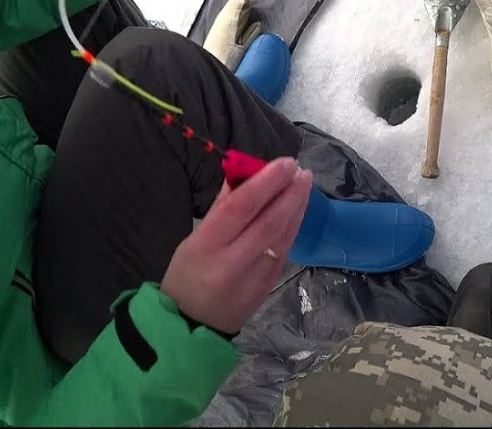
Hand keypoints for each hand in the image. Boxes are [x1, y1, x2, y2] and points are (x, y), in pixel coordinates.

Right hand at [161, 157, 312, 333]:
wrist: (191, 326)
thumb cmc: (187, 275)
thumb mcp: (193, 239)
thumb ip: (222, 207)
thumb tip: (243, 172)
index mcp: (206, 246)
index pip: (241, 208)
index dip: (265, 183)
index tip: (284, 163)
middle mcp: (232, 263)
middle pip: (268, 222)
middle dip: (289, 193)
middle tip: (301, 170)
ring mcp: (254, 278)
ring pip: (282, 237)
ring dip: (297, 207)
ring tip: (304, 183)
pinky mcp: (268, 287)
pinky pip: (283, 250)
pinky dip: (292, 227)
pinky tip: (298, 210)